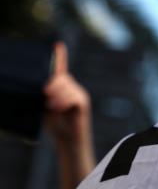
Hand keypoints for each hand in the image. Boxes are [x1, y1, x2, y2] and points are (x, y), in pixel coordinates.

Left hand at [43, 42, 95, 188]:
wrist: (69, 143)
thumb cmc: (57, 128)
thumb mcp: (46, 109)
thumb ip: (46, 97)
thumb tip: (44, 88)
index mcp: (63, 90)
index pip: (61, 70)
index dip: (59, 57)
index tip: (57, 45)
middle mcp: (73, 90)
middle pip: (61, 77)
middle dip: (51, 84)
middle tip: (44, 95)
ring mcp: (79, 95)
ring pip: (65, 85)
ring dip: (55, 94)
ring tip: (51, 106)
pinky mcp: (83, 103)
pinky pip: (73, 95)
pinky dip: (63, 100)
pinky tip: (57, 107)